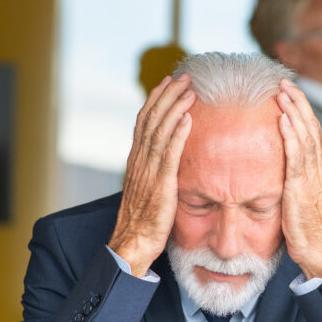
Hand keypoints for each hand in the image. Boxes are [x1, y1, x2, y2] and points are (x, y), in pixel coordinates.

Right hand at [108, 74, 195, 275]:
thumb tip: (169, 162)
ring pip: (159, 131)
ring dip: (174, 107)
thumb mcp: (148, 191)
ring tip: (189, 89)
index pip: (144, 122)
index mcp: (135, 161)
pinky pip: (169, 155)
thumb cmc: (143, 223)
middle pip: (151, 119)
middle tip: (183, 76)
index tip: (168, 82)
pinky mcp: (160, 186)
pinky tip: (188, 118)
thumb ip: (155, 173)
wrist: (131, 245)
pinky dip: (178, 134)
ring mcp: (148, 173)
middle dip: (167, 95)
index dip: (156, 100)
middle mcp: (139, 162)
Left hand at [275, 79, 321, 279]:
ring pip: (306, 135)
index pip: (312, 132)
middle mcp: (319, 169)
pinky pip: (297, 156)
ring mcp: (312, 177)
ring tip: (282, 91)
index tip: (289, 92)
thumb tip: (279, 172)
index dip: (302, 110)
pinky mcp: (302, 188)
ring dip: (294, 111)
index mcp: (319, 170)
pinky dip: (291, 136)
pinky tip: (283, 120)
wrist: (320, 252)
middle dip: (298, 102)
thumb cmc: (307, 230)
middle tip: (283, 81)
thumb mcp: (300, 199)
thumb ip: (293, 181)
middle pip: (311, 126)